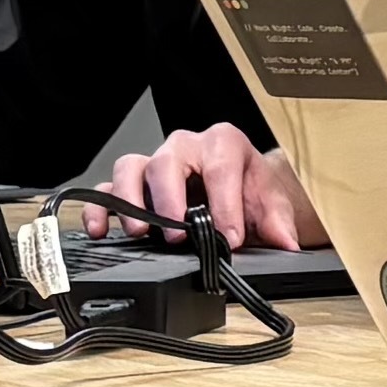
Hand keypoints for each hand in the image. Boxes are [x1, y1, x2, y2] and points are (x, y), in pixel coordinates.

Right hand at [83, 122, 326, 250]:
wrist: (239, 187)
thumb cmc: (249, 187)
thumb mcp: (271, 200)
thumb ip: (279, 221)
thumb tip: (285, 243)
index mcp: (223, 143)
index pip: (220, 168)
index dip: (225, 205)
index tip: (229, 238)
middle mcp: (186, 147)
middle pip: (167, 162)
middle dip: (170, 200)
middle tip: (177, 235)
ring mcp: (155, 163)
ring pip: (131, 167)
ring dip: (131, 200)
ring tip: (139, 232)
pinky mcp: (134, 184)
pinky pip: (107, 189)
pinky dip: (101, 209)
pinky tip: (102, 230)